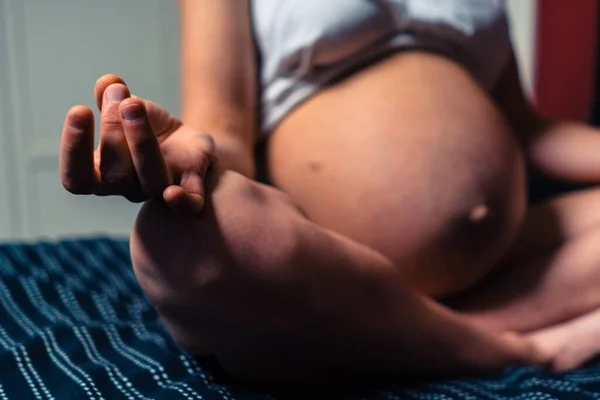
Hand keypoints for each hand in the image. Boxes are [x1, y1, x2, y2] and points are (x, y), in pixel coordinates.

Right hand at [60, 74, 214, 214]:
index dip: (74, 150)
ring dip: (141, 141)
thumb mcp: (128, 106)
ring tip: (134, 104)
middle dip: (113, 130)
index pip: (77, 179)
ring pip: (149, 180)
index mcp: (101, 175)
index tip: (79, 110)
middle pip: (115, 175)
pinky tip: (172, 193)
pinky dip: (180, 202)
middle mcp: (128, 188)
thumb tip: (108, 82)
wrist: (185, 139)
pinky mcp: (191, 189)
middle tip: (117, 95)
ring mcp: (159, 190)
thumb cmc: (147, 127)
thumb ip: (112, 96)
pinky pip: (188, 206)